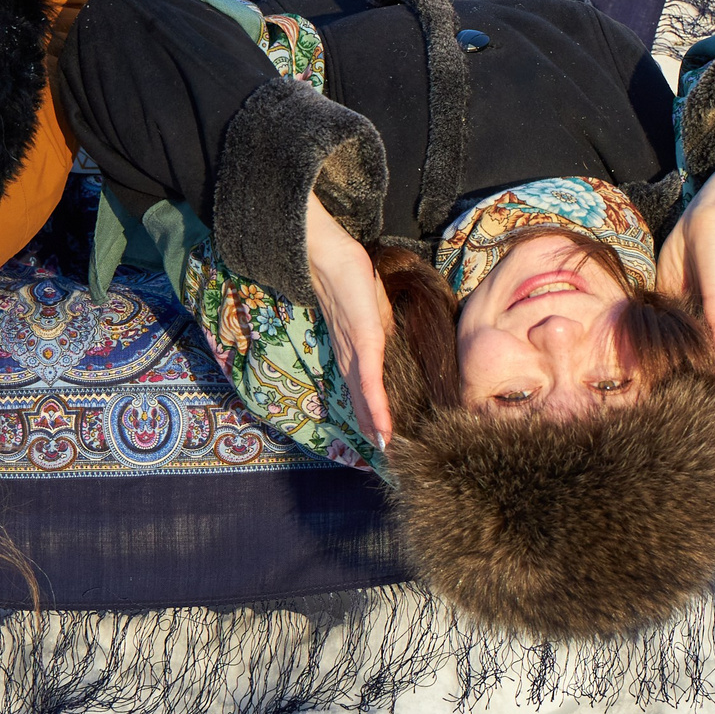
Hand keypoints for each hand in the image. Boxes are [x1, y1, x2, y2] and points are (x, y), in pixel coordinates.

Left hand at [304, 193, 393, 447]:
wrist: (326, 255)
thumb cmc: (349, 276)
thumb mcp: (370, 309)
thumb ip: (375, 329)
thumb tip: (384, 340)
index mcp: (352, 352)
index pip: (362, 391)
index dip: (372, 416)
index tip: (384, 441)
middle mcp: (349, 359)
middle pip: (361, 402)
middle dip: (374, 431)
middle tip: (387, 459)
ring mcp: (355, 352)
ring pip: (364, 399)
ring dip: (375, 427)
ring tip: (387, 453)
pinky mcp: (363, 343)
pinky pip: (370, 381)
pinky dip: (377, 407)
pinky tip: (384, 427)